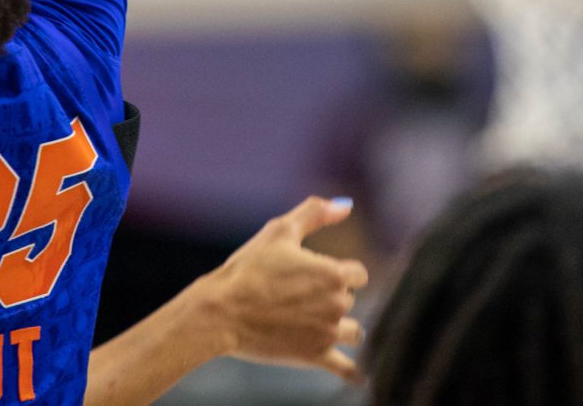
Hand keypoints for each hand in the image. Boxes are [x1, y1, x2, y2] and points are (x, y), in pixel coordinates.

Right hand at [201, 195, 369, 383]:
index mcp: (333, 273)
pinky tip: (359, 378)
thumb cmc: (248, 269)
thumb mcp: (280, 230)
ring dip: (341, 327)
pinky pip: (345, 368)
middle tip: (300, 297)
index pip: (358, 274)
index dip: (341, 272)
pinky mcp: (314, 356)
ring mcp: (327, 333)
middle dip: (332, 298)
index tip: (318, 275)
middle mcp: (336, 304)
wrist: (222, 311)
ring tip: (321, 325)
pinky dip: (352, 373)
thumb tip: (346, 205)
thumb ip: (315, 214)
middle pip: (350, 301)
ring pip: (353, 331)